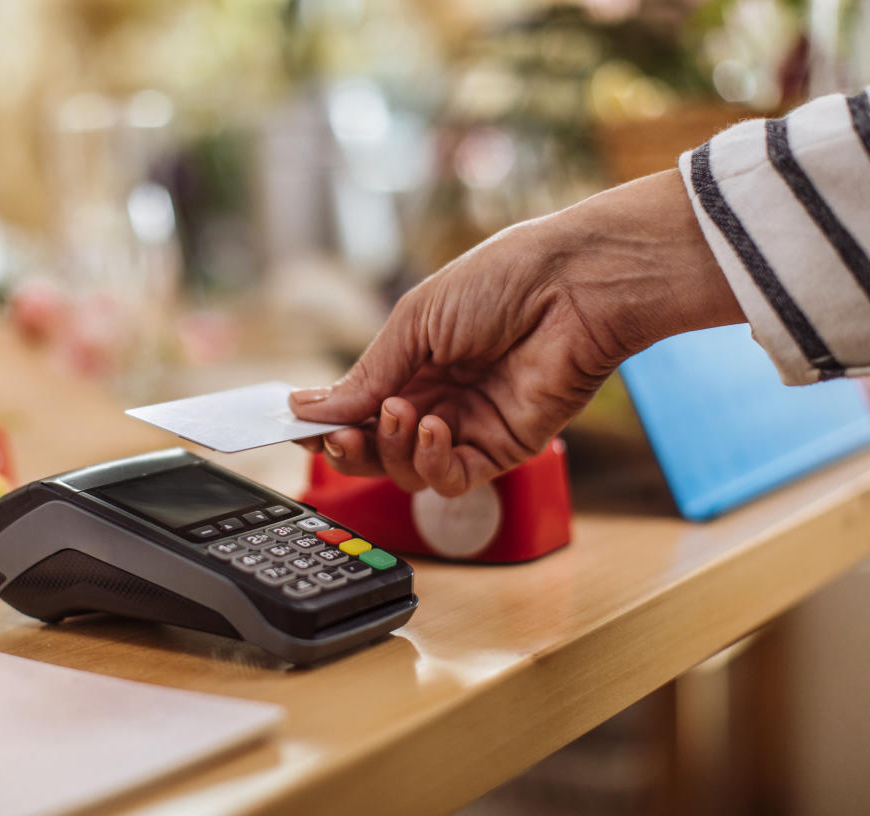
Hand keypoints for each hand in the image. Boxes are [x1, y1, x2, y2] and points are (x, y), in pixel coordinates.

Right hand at [288, 169, 744, 495]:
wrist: (572, 286)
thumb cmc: (500, 283)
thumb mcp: (415, 322)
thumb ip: (367, 375)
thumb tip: (309, 408)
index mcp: (413, 362)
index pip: (357, 409)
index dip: (327, 423)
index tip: (297, 427)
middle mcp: (438, 398)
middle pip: (376, 449)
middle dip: (349, 448)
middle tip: (337, 436)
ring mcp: (469, 427)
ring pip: (408, 471)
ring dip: (392, 449)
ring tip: (404, 411)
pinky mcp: (503, 449)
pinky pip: (452, 480)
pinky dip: (433, 464)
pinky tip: (435, 429)